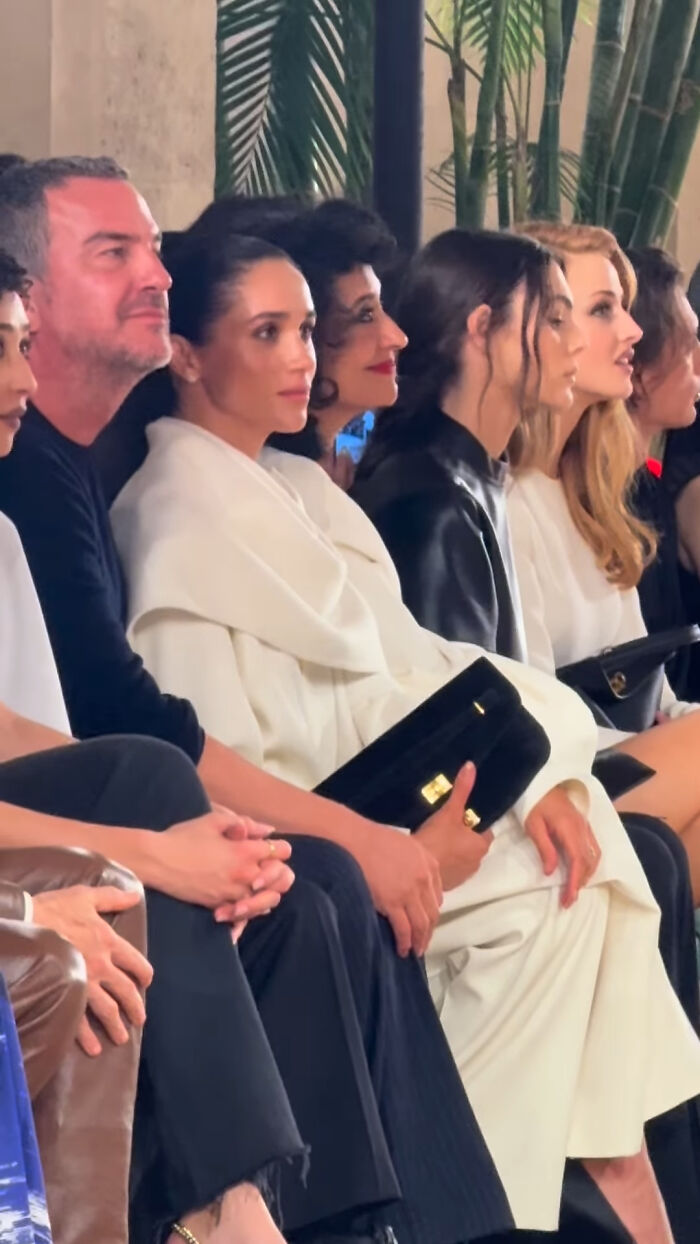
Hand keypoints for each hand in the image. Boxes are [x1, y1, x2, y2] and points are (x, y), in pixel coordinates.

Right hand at [32, 886, 152, 1056]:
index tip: (146, 984)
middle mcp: (101, 965)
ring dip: (116, 1026)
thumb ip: (112, 898)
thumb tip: (135, 895)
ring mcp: (83, 982)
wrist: (25, 923)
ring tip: (121, 1038)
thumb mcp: (86, 896)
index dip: (144, 974)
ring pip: (107, 1010)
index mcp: (108, 941)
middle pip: (126, 991)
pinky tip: (93, 1048)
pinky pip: (79, 1019)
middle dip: (135, 1007)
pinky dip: (87, 1036)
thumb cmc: (54, 908)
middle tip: (139, 1019)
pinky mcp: (65, 993)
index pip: (136, 962)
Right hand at [151, 809, 293, 910]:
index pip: (283, 851)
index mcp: (246, 851)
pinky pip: (246, 913)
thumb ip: (244, 823)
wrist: (157, 862)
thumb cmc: (184, 837)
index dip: (278, 846)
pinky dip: (248, 907)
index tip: (267, 846)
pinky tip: (240, 899)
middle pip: (282, 878)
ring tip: (255, 883)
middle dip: (278, 870)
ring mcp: (234, 893)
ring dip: (266, 890)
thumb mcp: (214, 820)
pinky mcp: (221, 906)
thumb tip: (267, 830)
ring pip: (267, 899)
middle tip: (265, 865)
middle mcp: (245, 875)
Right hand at [347, 821, 441, 958]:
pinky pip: (404, 929)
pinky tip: (402, 949)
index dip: (431, 914)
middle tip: (423, 943)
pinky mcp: (393, 903)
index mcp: (429, 864)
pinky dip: (405, 942)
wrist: (355, 840)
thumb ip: (416, 864)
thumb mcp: (405, 846)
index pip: (437, 897)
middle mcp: (424, 880)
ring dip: (419, 941)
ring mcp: (409, 892)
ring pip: (421, 925)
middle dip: (428, 931)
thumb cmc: (373, 840)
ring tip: (414, 951)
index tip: (426, 923)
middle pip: (432, 914)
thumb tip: (413, 882)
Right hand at [415, 762, 491, 889]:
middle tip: (445, 826)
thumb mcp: (449, 811)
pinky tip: (431, 855)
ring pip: (461, 858)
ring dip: (453, 852)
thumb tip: (471, 766)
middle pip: (473, 845)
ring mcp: (462, 876)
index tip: (461, 817)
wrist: (415, 869)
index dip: (474, 823)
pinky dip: (443, 864)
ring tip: (436, 840)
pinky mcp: (448, 885)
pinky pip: (450, 870)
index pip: (485, 831)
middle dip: (463, 838)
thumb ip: (462, 789)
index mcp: (480, 845)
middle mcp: (476, 863)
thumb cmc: (436, 838)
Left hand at [525, 786, 600, 907]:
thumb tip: (550, 872)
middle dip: (580, 883)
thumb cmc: (533, 802)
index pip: (577, 861)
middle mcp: (582, 829)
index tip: (568, 899)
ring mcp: (585, 826)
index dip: (574, 883)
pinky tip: (581, 870)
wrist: (539, 780)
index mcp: (569, 829)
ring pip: (594, 855)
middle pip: (588, 861)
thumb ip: (544, 848)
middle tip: (568, 900)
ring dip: (587, 874)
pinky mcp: (584, 824)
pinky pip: (594, 847)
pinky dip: (590, 863)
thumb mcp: (533, 826)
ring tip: (574, 888)